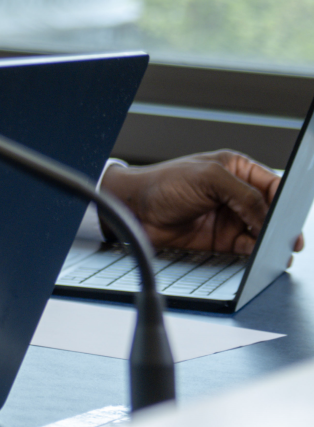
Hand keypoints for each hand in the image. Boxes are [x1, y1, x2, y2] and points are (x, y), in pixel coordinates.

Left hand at [103, 152, 286, 259]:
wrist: (134, 210)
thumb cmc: (163, 183)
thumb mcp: (208, 179)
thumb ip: (244, 196)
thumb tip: (268, 217)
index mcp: (236, 169)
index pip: (273, 185)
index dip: (285, 200)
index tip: (292, 215)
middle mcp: (236, 193)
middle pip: (271, 211)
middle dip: (281, 224)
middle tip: (290, 238)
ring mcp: (230, 217)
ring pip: (262, 231)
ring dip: (272, 241)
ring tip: (279, 250)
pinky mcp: (222, 239)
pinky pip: (248, 247)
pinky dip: (256, 253)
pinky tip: (261, 256)